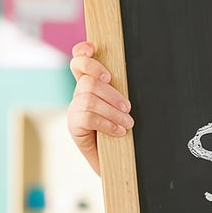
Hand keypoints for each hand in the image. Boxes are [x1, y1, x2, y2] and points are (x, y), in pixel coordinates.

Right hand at [67, 42, 132, 175]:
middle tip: (127, 107)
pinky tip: (119, 132)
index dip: (82, 53)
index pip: (79, 62)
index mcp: (91, 86)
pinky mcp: (74, 126)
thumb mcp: (125, 109)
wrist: (118, 163)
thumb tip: (137, 77)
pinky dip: (107, 123)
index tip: (92, 49)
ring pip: (89, 98)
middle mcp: (79, 95)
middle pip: (87, 81)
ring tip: (127, 123)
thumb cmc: (124, 133)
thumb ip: (122, 92)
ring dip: (112, 111)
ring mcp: (74, 110)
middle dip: (111, 92)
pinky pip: (88, 117)